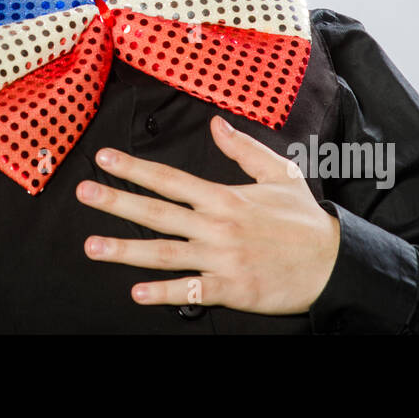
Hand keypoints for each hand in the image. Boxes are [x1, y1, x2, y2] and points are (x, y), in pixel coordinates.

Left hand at [76, 115, 340, 314]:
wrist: (333, 263)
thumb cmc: (304, 220)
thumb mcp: (278, 174)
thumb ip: (242, 149)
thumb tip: (216, 124)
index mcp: (223, 197)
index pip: (170, 179)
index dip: (135, 168)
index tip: (105, 158)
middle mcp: (216, 226)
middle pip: (157, 212)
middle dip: (117, 202)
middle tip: (84, 192)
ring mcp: (221, 259)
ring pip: (165, 253)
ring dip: (126, 250)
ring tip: (93, 246)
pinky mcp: (231, 288)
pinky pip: (191, 291)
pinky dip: (164, 293)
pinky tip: (137, 292)